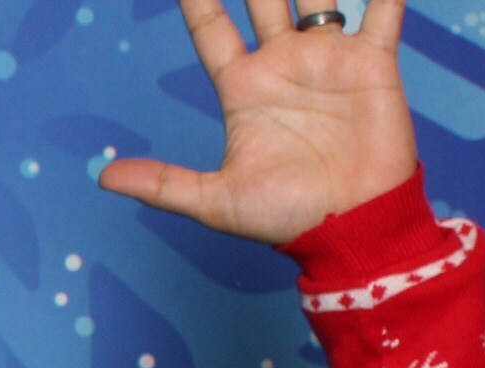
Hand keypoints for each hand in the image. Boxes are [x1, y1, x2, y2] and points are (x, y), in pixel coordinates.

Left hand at [99, 0, 416, 245]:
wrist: (353, 227)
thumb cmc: (286, 219)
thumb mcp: (215, 201)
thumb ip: (163, 184)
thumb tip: (103, 177)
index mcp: (243, 88)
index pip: (211, 29)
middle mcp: (282, 63)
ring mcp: (327, 58)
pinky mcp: (373, 61)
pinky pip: (381, 9)